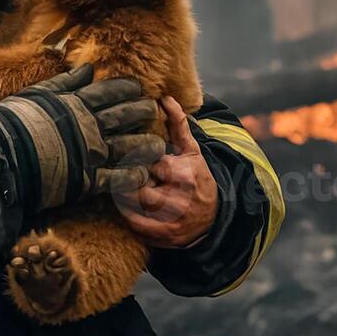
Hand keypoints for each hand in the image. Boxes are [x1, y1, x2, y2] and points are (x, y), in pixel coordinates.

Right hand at [0, 65, 163, 211]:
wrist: (2, 156)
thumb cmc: (14, 121)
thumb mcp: (37, 93)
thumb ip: (64, 82)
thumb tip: (87, 68)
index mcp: (77, 103)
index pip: (110, 91)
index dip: (128, 88)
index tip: (139, 88)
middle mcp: (90, 126)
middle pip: (125, 115)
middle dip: (143, 111)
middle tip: (154, 110)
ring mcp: (92, 153)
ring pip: (128, 146)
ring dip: (146, 144)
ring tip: (159, 145)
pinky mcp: (88, 179)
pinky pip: (117, 178)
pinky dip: (132, 176)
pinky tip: (143, 174)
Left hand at [121, 97, 218, 248]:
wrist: (214, 216)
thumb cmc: (197, 177)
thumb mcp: (191, 151)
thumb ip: (178, 125)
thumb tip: (165, 97)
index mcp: (185, 174)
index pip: (149, 163)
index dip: (137, 159)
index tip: (129, 156)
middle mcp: (180, 199)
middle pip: (138, 187)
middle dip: (130, 180)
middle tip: (124, 175)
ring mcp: (173, 221)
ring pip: (134, 207)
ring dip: (124, 197)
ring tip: (122, 188)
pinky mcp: (165, 237)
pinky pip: (136, 225)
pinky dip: (127, 215)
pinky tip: (126, 206)